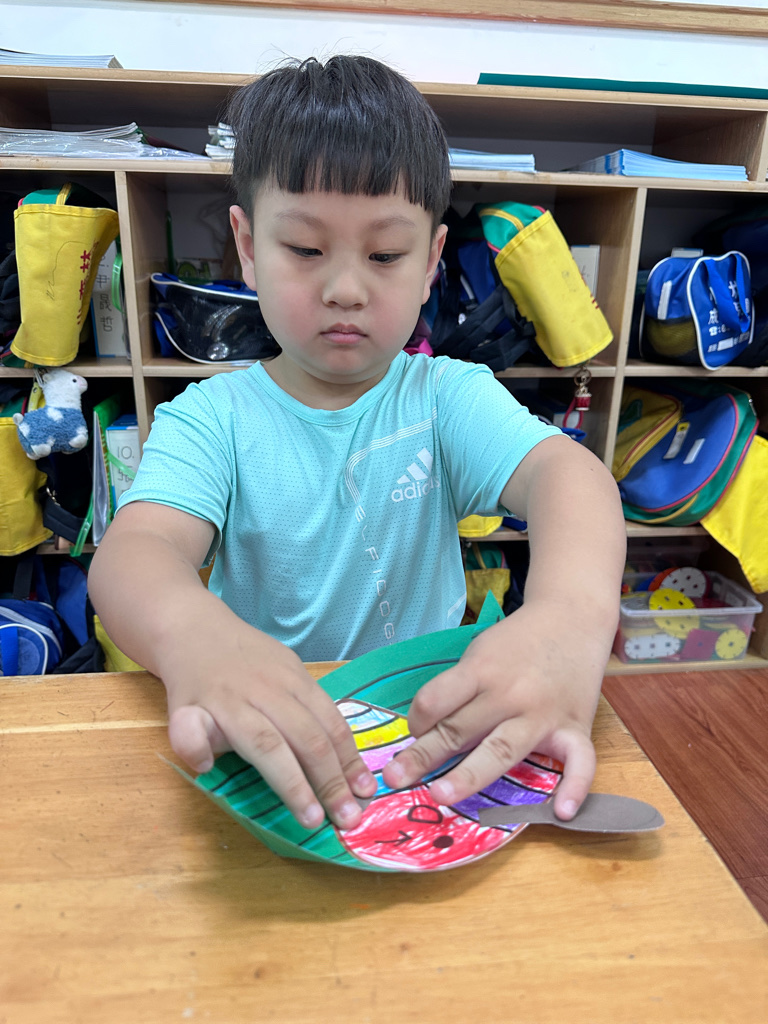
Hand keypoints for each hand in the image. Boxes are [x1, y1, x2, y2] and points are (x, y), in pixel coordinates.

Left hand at [162, 618, 376, 830]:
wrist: (200, 632)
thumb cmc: (192, 687)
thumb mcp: (177, 715)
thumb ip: (188, 741)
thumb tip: (205, 765)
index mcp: (233, 707)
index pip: (269, 749)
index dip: (293, 784)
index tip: (313, 820)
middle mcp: (267, 690)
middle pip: (306, 738)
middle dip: (330, 781)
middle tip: (349, 819)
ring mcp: (289, 677)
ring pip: (326, 720)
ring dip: (348, 760)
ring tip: (366, 793)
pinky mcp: (302, 670)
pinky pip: (331, 706)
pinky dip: (347, 738)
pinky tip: (359, 764)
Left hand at [380, 600, 606, 818]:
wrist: (572, 617)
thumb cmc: (519, 640)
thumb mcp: (482, 650)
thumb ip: (461, 686)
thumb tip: (428, 727)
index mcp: (482, 669)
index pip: (437, 700)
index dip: (417, 721)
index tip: (413, 733)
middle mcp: (511, 693)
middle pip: (461, 729)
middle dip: (424, 755)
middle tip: (394, 779)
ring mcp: (544, 713)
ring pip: (503, 749)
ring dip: (469, 776)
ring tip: (440, 797)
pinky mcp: (577, 727)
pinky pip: (580, 761)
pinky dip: (574, 786)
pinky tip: (561, 812)